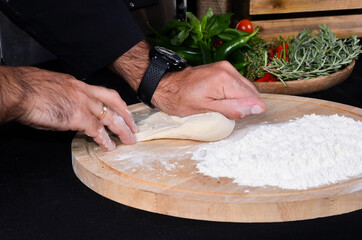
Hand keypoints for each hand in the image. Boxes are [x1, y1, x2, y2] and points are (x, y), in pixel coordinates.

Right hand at [0, 66, 136, 150]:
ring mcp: (83, 104)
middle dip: (126, 116)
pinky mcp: (78, 117)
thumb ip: (65, 98)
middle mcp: (84, 92)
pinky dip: (104, 140)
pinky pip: (97, 131)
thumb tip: (67, 108)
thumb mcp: (52, 88)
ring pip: (110, 117)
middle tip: (133, 127)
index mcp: (77, 85)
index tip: (122, 111)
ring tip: (128, 140)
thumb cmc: (28, 88)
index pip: (104, 94)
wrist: (18, 91)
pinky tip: (108, 147)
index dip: (116, 104)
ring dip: (121, 130)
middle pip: (114, 103)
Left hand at [152, 61, 265, 118]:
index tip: (229, 114)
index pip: (252, 98)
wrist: (165, 85)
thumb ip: (234, 108)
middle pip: (250, 92)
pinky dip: (231, 93)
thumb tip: (259, 108)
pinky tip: (218, 98)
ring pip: (244, 88)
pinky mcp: (222, 68)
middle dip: (242, 104)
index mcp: (225, 79)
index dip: (244, 110)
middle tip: (222, 110)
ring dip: (237, 99)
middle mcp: (228, 69)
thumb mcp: (207, 110)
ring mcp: (225, 67)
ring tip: (218, 104)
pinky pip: (236, 84)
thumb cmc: (180, 100)